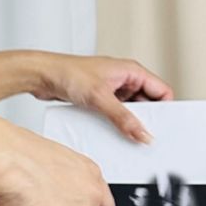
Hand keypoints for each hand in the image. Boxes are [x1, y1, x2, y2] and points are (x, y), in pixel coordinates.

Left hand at [32, 52, 173, 141]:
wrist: (41, 75)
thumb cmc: (67, 73)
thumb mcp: (100, 98)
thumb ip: (123, 118)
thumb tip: (141, 132)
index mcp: (131, 70)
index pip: (161, 90)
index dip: (164, 109)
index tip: (161, 127)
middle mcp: (123, 78)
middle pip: (146, 102)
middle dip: (145, 118)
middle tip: (143, 134)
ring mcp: (111, 88)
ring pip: (129, 109)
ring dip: (128, 121)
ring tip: (125, 134)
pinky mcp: (99, 98)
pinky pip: (114, 113)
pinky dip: (114, 122)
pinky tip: (110, 131)